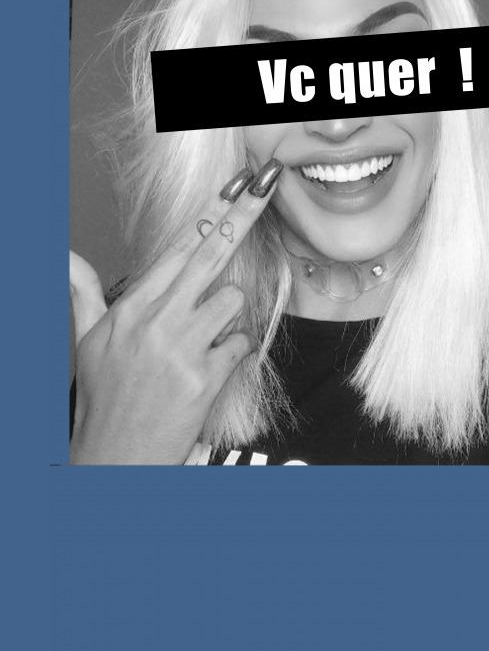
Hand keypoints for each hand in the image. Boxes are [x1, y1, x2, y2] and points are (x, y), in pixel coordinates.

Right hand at [69, 159, 281, 464]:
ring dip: (227, 316)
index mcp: (130, 308)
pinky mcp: (204, 378)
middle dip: (240, 220)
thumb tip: (65, 255)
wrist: (115, 457)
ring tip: (203, 339)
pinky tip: (210, 368)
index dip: (208, 217)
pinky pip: (240, 344)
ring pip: (232, 301)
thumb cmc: (106, 399)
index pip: (176, 251)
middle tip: (262, 193)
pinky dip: (233, 353)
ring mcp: (180, 348)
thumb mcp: (87, 341)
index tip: (233, 193)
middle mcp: (155, 321)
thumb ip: (83, 293)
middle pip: (209, 256)